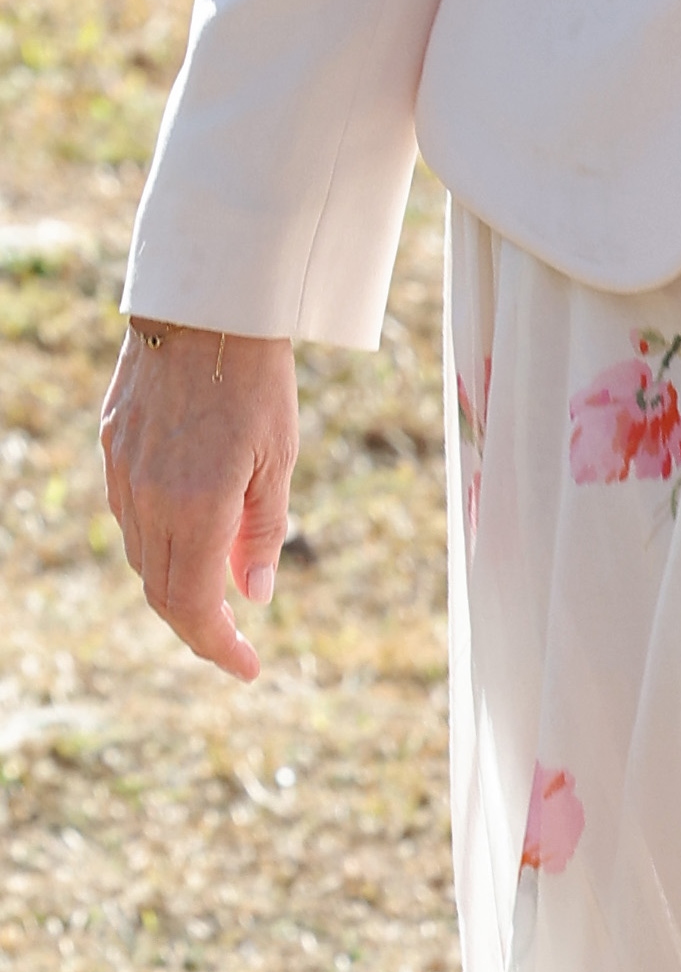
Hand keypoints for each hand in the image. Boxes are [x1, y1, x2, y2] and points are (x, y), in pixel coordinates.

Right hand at [99, 322, 298, 681]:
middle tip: (235, 639)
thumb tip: (252, 596)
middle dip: (197, 624)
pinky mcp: (112, 445)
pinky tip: (190, 529)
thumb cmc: (258, 377)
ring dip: (176, 580)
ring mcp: (122, 471)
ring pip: (142, 554)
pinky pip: (129, 513)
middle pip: (162, 590)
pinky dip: (159, 538)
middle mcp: (148, 497)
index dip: (217, 645)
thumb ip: (262, 531)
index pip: (192, 606)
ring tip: (219, 582)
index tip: (246, 667)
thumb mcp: (278, 457)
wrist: (206, 303)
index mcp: (195, 506)